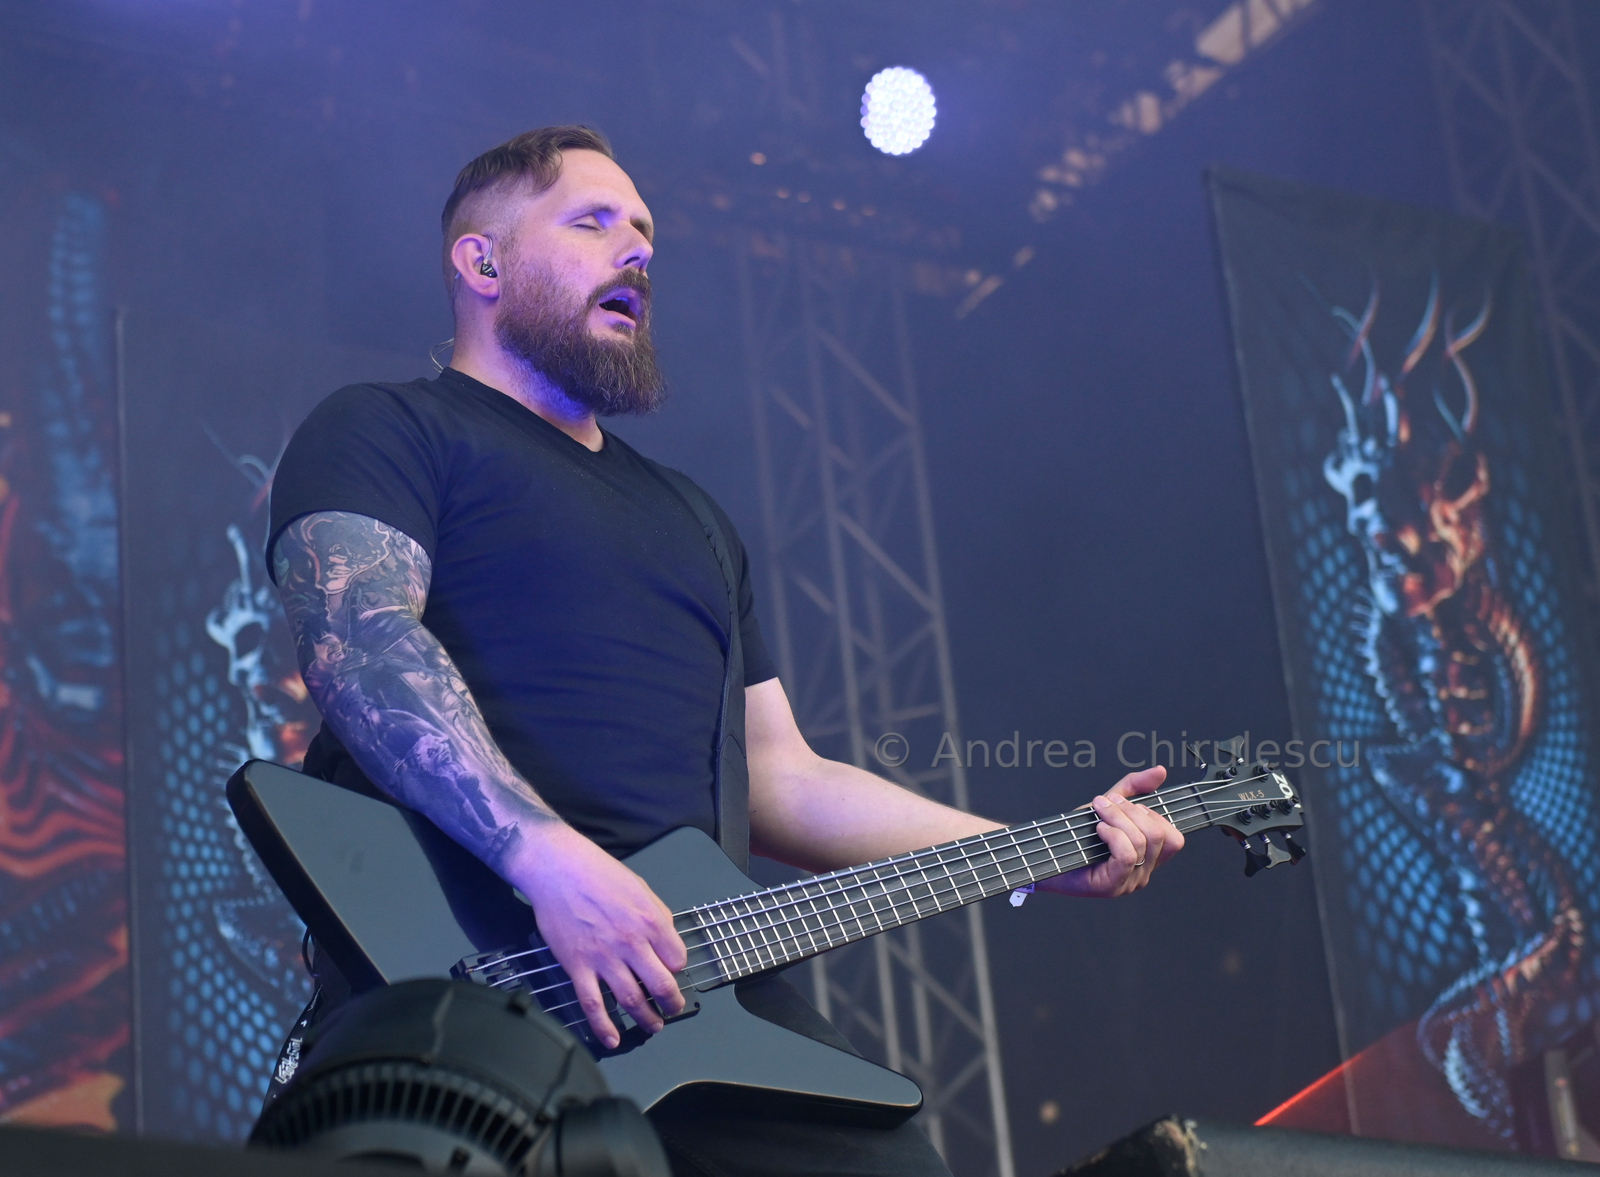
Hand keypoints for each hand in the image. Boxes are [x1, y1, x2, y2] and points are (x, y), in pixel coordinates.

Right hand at [507, 823, 687, 1048]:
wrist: (558, 870)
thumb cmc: (599, 873)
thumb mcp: (641, 887)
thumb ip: (657, 915)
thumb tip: (667, 939)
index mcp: (651, 922)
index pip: (677, 959)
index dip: (677, 969)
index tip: (672, 972)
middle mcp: (631, 943)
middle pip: (661, 985)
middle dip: (672, 1003)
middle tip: (672, 1009)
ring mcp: (603, 958)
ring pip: (631, 1000)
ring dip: (645, 1019)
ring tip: (653, 1026)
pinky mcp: (577, 967)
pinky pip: (593, 1004)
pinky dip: (604, 1027)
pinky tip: (612, 1040)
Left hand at [1039, 766, 1183, 897]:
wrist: (1045, 855)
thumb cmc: (1076, 835)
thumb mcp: (1108, 806)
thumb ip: (1134, 788)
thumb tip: (1160, 772)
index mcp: (1147, 857)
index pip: (1174, 839)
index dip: (1155, 815)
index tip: (1129, 803)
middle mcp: (1143, 873)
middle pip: (1159, 836)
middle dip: (1131, 811)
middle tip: (1106, 803)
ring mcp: (1129, 882)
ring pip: (1141, 842)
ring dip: (1117, 818)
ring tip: (1098, 811)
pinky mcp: (1113, 886)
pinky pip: (1127, 855)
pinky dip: (1113, 835)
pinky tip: (1098, 829)